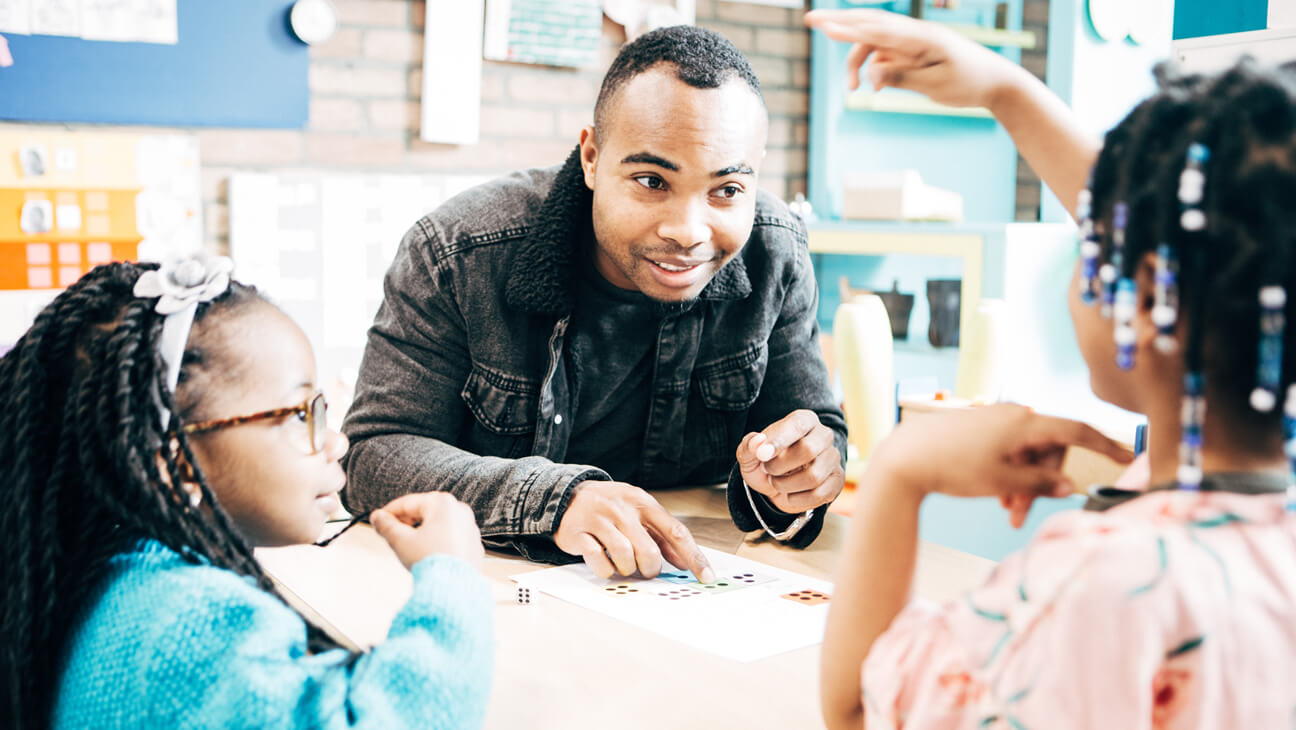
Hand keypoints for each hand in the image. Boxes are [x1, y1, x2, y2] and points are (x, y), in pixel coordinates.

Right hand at [371, 492, 484, 569]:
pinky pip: (451, 536)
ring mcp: (469, 527)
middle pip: (425, 511)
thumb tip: (377, 517)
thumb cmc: (431, 562)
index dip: (389, 511)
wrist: (455, 588)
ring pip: (439, 523)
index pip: (409, 502)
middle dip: (406, 522)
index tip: (377, 519)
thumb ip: (386, 526)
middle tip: (391, 533)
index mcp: (443, 503)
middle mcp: (460, 510)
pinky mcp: (473, 544)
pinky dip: (437, 540)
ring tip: (407, 544)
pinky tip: (426, 552)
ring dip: (421, 530)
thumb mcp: (401, 541)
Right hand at [553, 481, 714, 581]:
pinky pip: (599, 561)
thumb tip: (684, 562)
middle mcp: (622, 508)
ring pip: (624, 556)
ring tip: (622, 565)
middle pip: (649, 551)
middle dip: (650, 568)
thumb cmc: (610, 508)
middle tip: (644, 570)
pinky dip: (605, 570)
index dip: (693, 557)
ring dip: (626, 569)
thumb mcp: (637, 513)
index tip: (706, 577)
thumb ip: (660, 535)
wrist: (565, 495)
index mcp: (642, 501)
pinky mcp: (579, 532)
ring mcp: (599, 519)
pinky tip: (604, 563)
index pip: (675, 531)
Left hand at [737, 409, 844, 513]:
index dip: (779, 440)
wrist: (776, 489)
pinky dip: (797, 499)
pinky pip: (819, 495)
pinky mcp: (837, 480)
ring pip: (813, 476)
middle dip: (781, 465)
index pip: (797, 425)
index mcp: (804, 420)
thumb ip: (749, 446)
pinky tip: (790, 494)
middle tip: (768, 470)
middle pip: (809, 450)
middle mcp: (823, 435)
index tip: (762, 455)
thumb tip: (758, 442)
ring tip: (777, 482)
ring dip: (786, 484)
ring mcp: (833, 458)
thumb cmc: (765, 464)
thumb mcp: (750, 455)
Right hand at [804, 8, 1027, 109]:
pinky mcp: (915, 52)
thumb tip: (871, 74)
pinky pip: (885, 55)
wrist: (997, 83)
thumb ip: (901, 77)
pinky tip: (875, 89)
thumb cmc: (970, 84)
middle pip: (870, 23)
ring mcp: (913, 42)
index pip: (877, 30)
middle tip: (810, 19)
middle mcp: (914, 35)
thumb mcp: (935, 85)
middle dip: (839, 22)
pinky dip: (874, 69)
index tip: (823, 25)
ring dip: (858, 63)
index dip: (847, 28)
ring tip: (852, 90)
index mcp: (921, 38)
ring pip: (874, 43)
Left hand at [872, 404, 1133, 521]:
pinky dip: (1009, 472)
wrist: (904, 456)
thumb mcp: (1003, 481)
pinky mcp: (981, 427)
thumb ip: (1041, 483)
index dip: (1105, 445)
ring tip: (1006, 509)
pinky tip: (996, 493)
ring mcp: (996, 419)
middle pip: (1050, 449)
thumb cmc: (953, 467)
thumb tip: (1070, 485)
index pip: (1077, 431)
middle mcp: (1014, 414)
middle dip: (1043, 482)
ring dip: (1024, 482)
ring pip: (1028, 453)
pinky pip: (1009, 450)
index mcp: (1025, 422)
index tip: (1127, 457)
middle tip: (1018, 514)